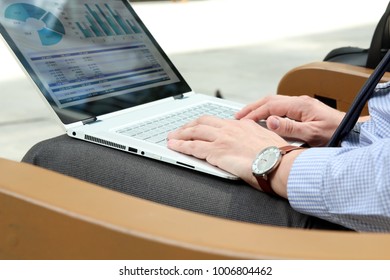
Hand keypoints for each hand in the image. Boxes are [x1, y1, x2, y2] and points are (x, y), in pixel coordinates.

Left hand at [167, 115, 288, 190]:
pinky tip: (173, 147)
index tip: (197, 127)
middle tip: (179, 130)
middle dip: (187, 126)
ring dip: (180, 135)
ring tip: (171, 137)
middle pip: (202, 122)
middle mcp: (230, 128)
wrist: (280, 163)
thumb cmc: (277, 156)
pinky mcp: (217, 152)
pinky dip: (181, 146)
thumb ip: (255, 134)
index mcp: (242, 125)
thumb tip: (251, 135)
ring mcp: (222, 139)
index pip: (217, 121)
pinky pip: (193, 147)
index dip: (203, 124)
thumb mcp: (267, 138)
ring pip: (194, 132)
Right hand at [236, 95, 345, 146]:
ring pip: (273, 102)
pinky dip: (266, 110)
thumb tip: (269, 121)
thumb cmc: (335, 133)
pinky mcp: (302, 109)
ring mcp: (300, 104)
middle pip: (269, 100)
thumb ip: (290, 128)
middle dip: (251, 107)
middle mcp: (299, 101)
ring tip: (246, 116)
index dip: (254, 113)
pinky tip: (263, 117)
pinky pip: (279, 106)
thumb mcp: (312, 134)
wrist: (352, 130)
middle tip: (237, 116)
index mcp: (300, 105)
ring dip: (258, 108)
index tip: (242, 120)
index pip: (270, 106)